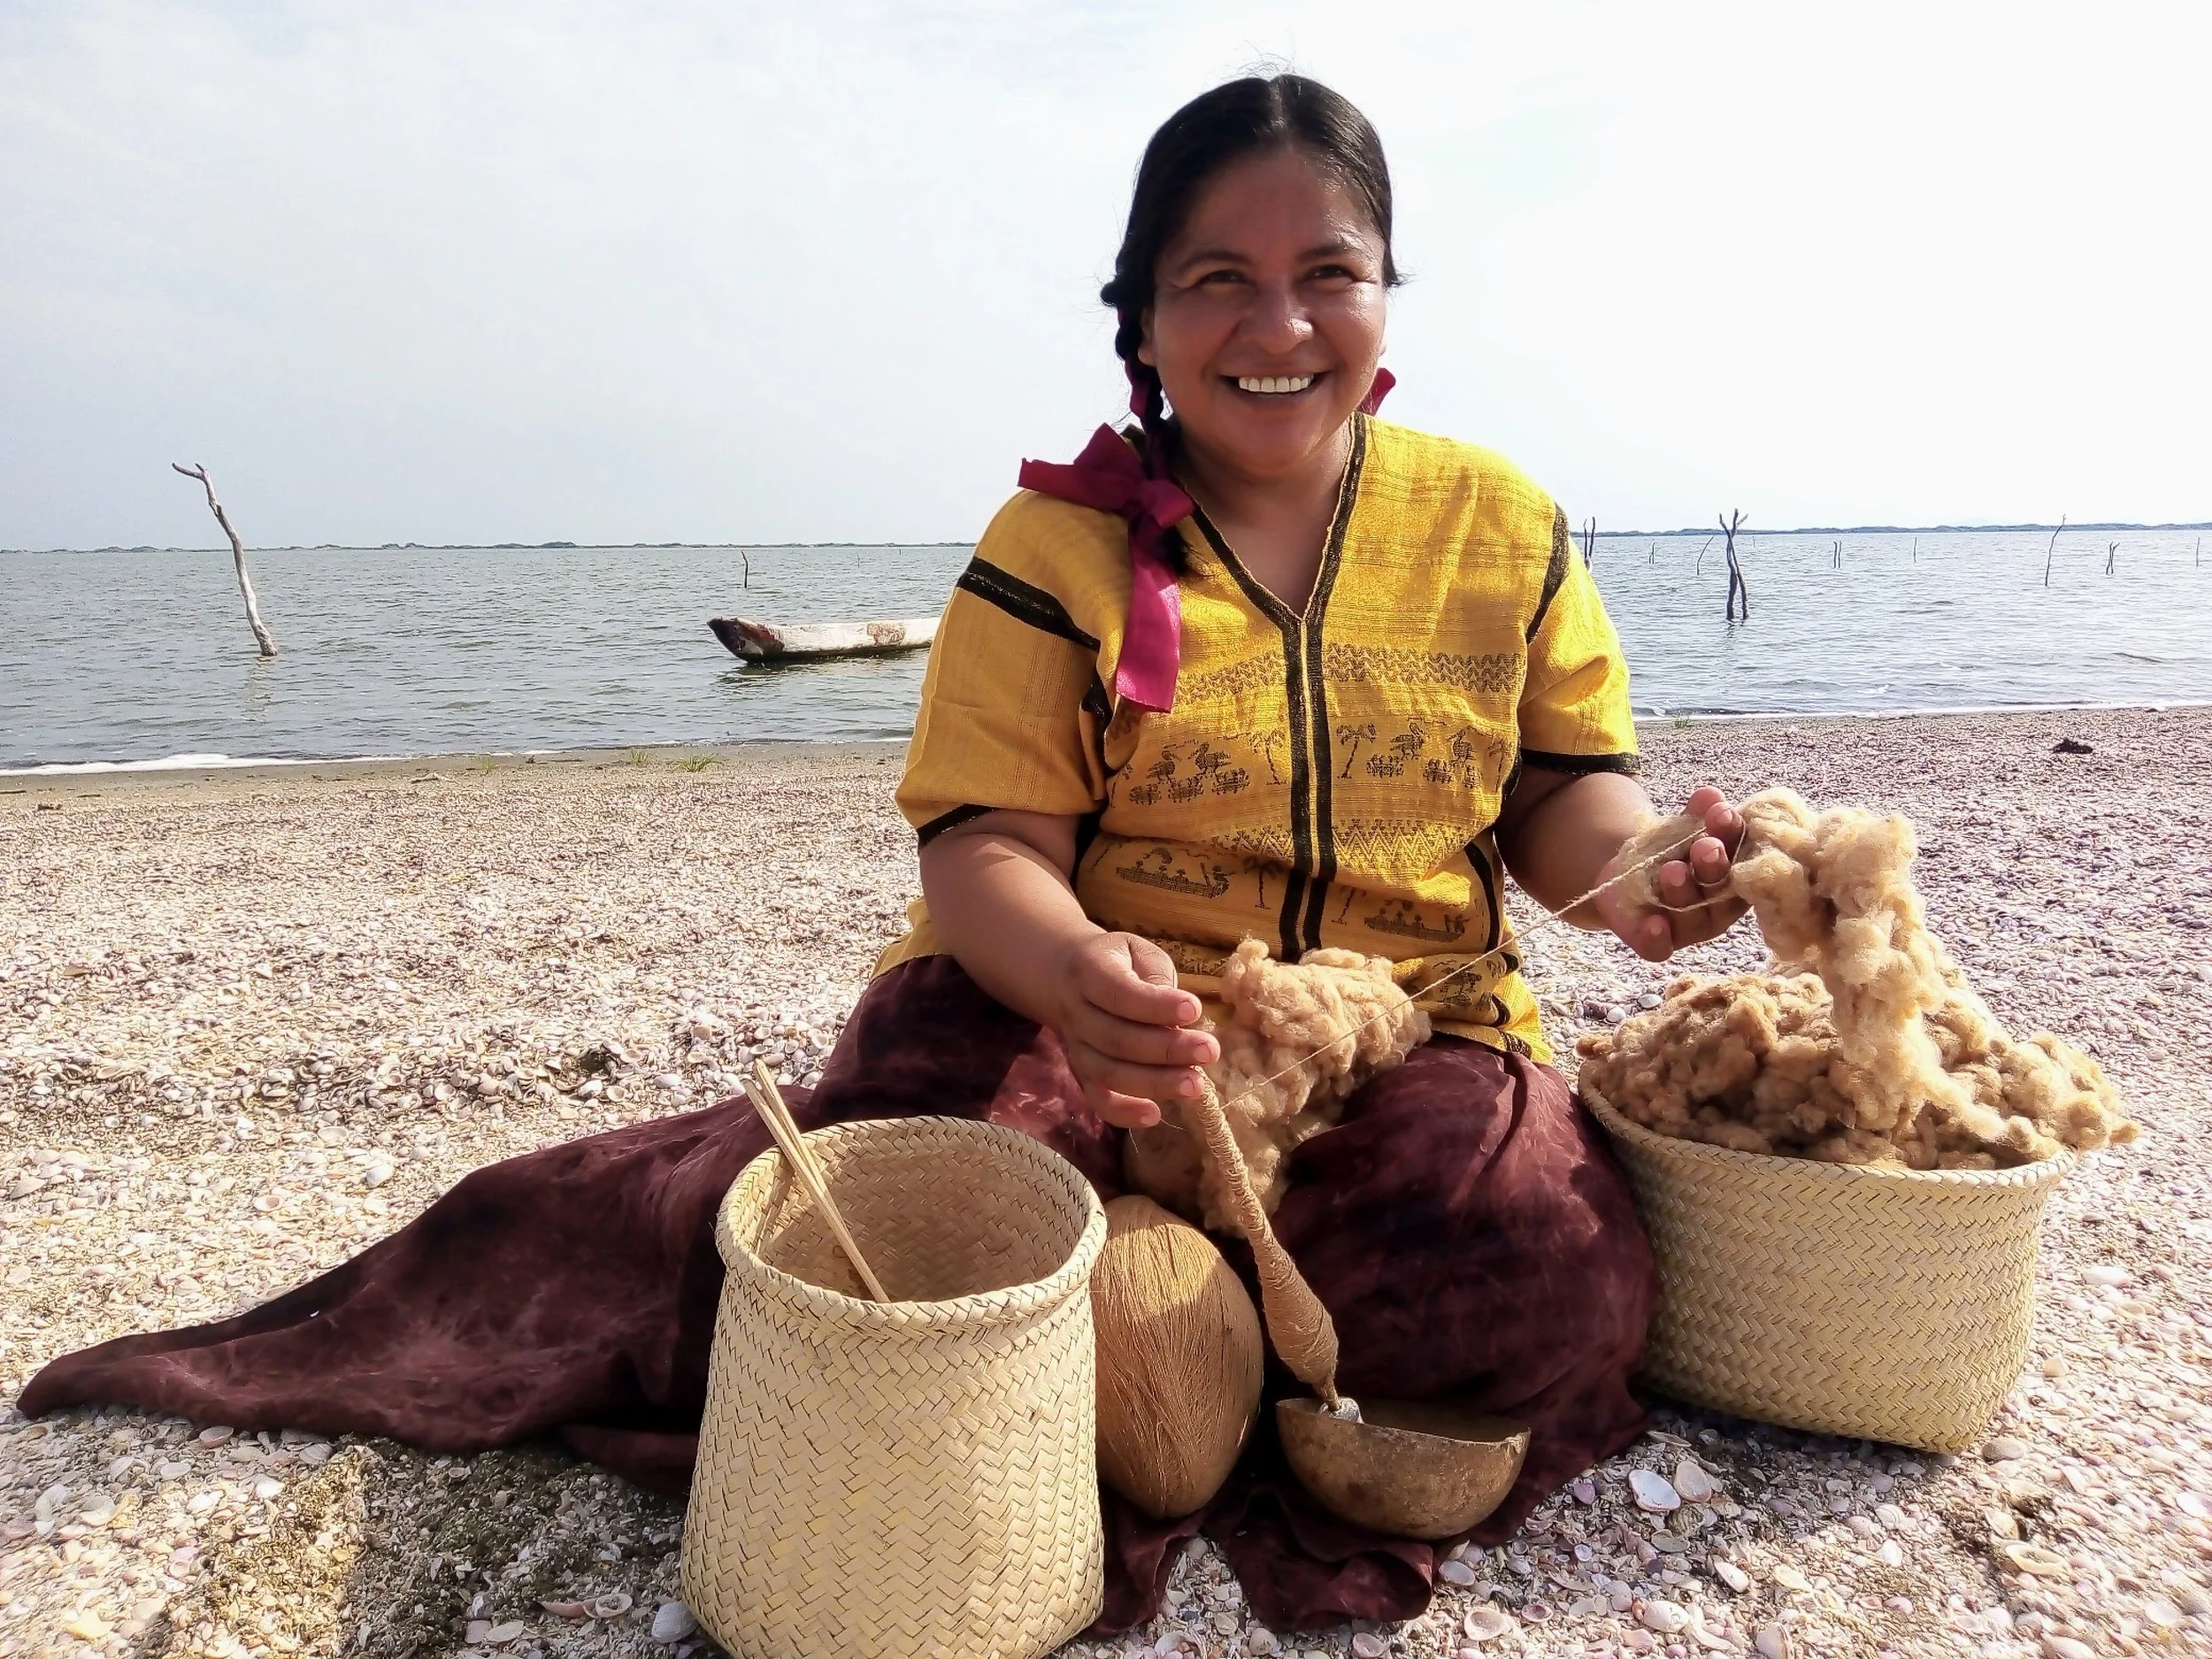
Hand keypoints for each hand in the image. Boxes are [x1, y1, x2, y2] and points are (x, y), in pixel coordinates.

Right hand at [1050, 931, 1218, 1128]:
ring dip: (1154, 1083)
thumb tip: (1179, 1014)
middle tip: (1210, 1051)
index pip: (1119, 992)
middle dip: (1166, 1049)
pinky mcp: (1082, 1072)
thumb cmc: (1117, 961)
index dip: (1156, 1005)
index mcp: (1089, 971)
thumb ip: (1155, 975)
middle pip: (1116, 1038)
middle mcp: (1075, 1012)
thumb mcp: (1137, 951)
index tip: (1195, 1009)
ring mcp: (1076, 1046)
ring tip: (1195, 1085)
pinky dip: (1122, 1113)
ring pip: (1108, 1072)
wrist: (1063, 976)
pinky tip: (1154, 1116)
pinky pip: (1096, 1098)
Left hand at [1592, 785, 1747, 960]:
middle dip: (1713, 866)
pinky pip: (1660, 947)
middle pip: (1719, 889)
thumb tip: (1711, 794)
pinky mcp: (1657, 942)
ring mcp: (1688, 928)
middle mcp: (1716, 907)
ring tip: (1673, 870)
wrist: (1626, 876)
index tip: (1723, 813)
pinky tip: (1654, 924)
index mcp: (1733, 877)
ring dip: (1684, 892)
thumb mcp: (1680, 830)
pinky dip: (1657, 937)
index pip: (1741, 857)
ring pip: (1692, 917)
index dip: (1734, 836)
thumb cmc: (1670, 853)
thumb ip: (1695, 815)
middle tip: (1705, 846)